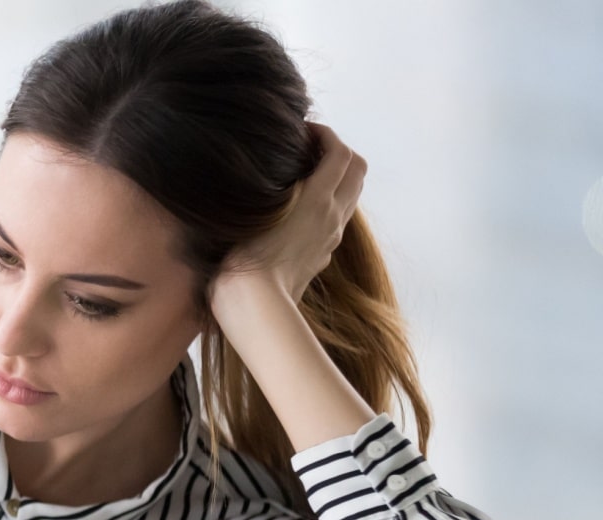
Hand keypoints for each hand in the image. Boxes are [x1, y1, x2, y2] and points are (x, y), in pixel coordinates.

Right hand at [212, 123, 366, 306]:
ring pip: (350, 195)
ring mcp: (330, 237)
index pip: (340, 153)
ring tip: (303, 175)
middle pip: (358, 169)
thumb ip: (271, 181)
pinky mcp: (322, 254)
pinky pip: (335, 218)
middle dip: (338, 151)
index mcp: (318, 199)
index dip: (325, 133)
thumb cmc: (244, 258)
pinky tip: (296, 207)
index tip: (302, 130)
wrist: (255, 306)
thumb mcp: (254, 209)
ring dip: (335, 177)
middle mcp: (332, 215)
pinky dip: (326, 201)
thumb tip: (272, 165)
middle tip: (308, 149)